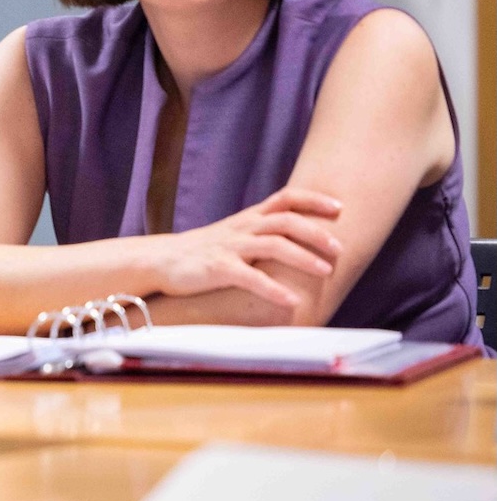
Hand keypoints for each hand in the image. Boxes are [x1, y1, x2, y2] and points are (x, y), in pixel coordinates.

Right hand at [150, 187, 342, 308]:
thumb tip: (300, 239)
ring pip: (274, 245)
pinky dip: (274, 289)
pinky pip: (250, 278)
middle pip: (286, 221)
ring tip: (327, 271)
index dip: (314, 200)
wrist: (160, 261)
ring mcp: (230, 247)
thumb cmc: (202, 252)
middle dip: (317, 232)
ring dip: (304, 257)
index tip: (340, 208)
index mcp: (248, 218)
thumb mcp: (234, 234)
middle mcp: (242, 228)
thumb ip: (262, 233)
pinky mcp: (217, 268)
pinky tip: (293, 302)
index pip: (285, 198)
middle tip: (340, 249)